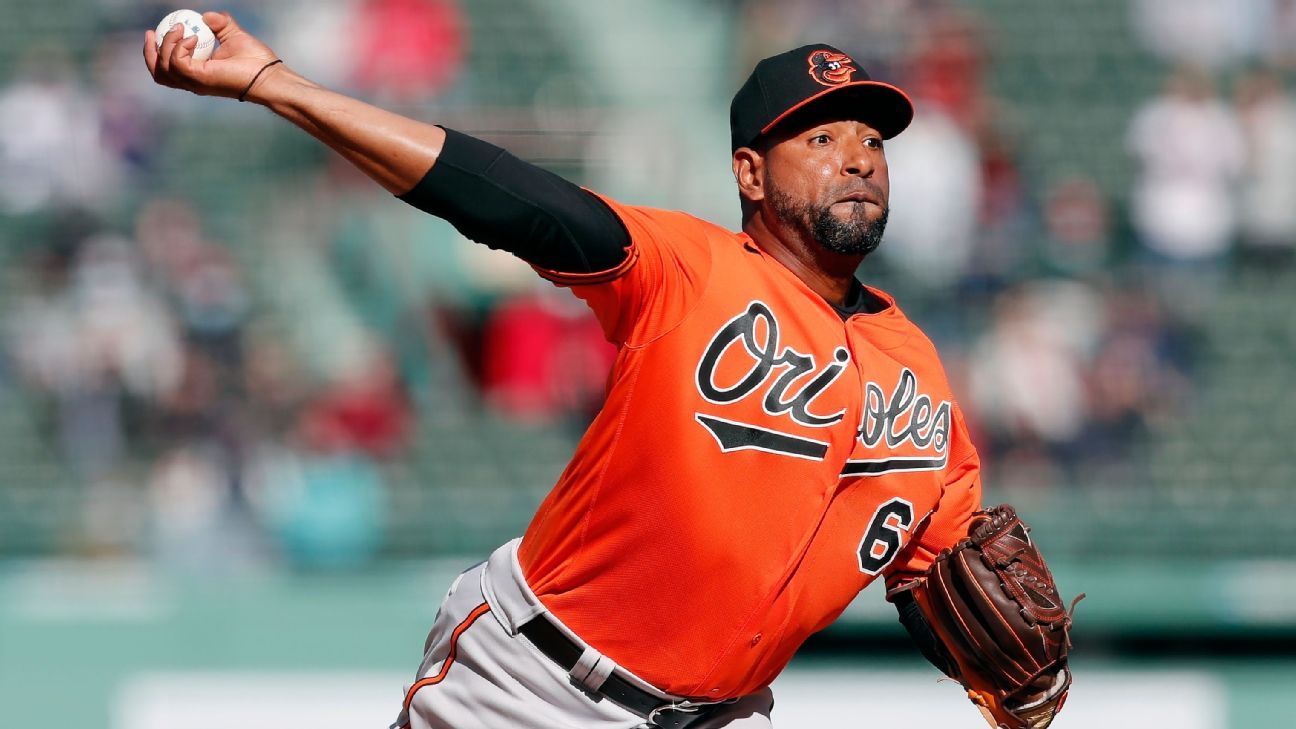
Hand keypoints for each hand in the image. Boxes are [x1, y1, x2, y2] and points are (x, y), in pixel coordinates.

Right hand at [144, 11, 280, 99]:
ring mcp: (196, 82)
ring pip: (164, 68)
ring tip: (181, 29)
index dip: (157, 51)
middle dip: (150, 52)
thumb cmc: (255, 61)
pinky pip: (177, 63)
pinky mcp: (200, 79)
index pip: (168, 68)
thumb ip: (220, 24)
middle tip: (152, 32)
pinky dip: (179, 47)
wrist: (269, 74)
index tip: (156, 31)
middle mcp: (193, 81)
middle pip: (159, 73)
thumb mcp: (233, 35)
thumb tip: (207, 16)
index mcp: (197, 74)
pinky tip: (193, 37)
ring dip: (166, 44)